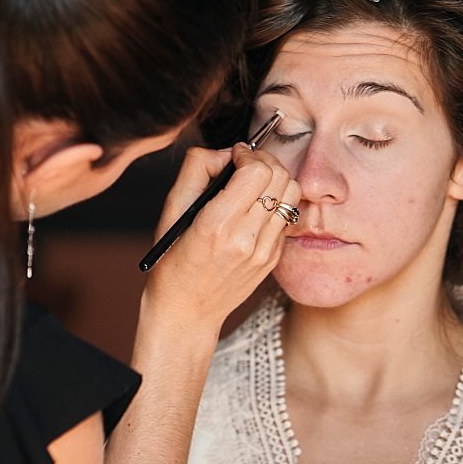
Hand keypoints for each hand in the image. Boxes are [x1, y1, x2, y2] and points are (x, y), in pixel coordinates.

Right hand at [139, 143, 299, 344]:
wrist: (186, 310)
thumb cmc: (172, 260)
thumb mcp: (171, 211)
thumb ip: (195, 171)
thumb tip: (225, 152)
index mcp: (216, 225)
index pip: (256, 172)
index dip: (247, 154)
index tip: (235, 156)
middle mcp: (245, 239)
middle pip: (280, 178)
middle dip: (264, 161)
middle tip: (247, 164)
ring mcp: (264, 252)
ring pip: (291, 195)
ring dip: (275, 180)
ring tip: (255, 184)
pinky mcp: (273, 260)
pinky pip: (287, 217)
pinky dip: (276, 204)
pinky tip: (256, 209)